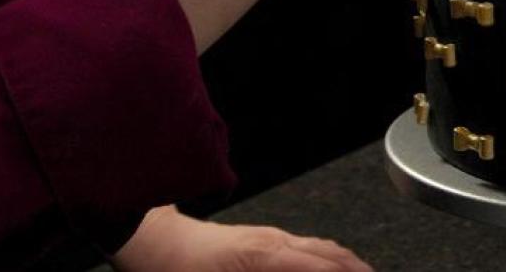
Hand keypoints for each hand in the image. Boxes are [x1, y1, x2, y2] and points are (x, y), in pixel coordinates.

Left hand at [113, 205, 370, 271]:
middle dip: (358, 270)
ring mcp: (268, 236)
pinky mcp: (260, 239)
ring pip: (321, 248)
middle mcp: (274, 241)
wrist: (148, 239)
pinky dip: (327, 258)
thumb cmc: (171, 270)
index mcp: (266, 256)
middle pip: (331, 255)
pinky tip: (327, 267)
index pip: (324, 268)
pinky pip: (306, 247)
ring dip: (345, 264)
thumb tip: (300, 269)